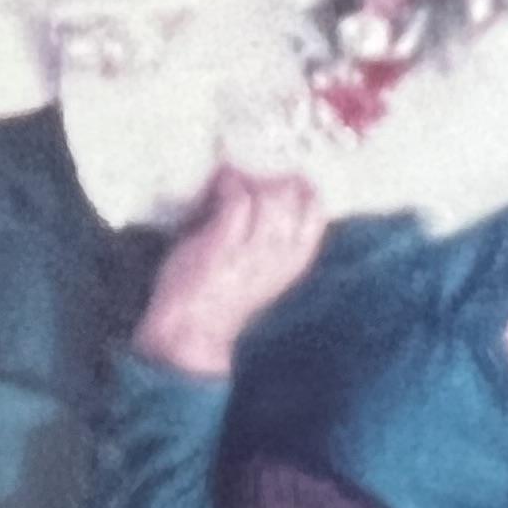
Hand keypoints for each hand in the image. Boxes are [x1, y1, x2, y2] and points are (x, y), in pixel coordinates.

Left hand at [134, 165, 332, 378]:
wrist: (191, 331)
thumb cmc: (220, 292)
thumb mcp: (260, 263)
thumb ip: (267, 230)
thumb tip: (252, 176)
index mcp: (295, 259)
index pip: (316, 207)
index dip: (296, 185)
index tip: (272, 179)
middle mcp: (280, 254)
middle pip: (291, 193)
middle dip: (265, 177)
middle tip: (242, 183)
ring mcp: (252, 251)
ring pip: (266, 194)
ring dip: (243, 181)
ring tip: (225, 188)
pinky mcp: (223, 246)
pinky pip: (236, 199)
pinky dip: (225, 186)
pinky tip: (213, 192)